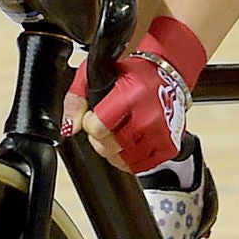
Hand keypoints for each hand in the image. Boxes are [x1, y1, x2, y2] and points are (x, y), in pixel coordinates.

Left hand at [70, 15, 208, 172]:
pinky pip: (140, 166)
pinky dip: (132, 158)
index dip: (89, 123)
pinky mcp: (169, 147)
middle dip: (100, 138)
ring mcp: (161, 134)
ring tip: (120, 131)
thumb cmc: (132, 73)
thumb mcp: (96, 74)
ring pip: (123, 160)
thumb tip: (69, 128)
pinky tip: (132, 141)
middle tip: (107, 123)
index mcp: (132, 95)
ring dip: (115, 150)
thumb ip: (75, 100)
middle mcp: (149, 116)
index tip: (95, 115)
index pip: (97, 128)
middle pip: (109, 147)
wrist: (167, 74)